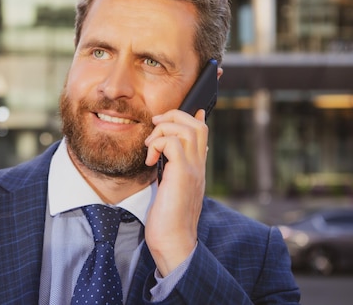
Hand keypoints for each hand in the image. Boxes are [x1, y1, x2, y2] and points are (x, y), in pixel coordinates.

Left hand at [144, 108, 207, 276]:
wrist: (173, 241)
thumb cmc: (168, 220)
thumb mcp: (171, 189)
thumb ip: (171, 172)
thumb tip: (164, 159)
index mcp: (197, 169)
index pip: (203, 134)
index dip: (193, 117)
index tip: (185, 112)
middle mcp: (199, 166)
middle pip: (197, 124)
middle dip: (174, 116)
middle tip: (155, 125)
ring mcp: (193, 169)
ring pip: (186, 129)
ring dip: (163, 130)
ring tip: (150, 147)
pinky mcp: (182, 173)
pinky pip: (172, 143)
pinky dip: (157, 144)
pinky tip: (150, 161)